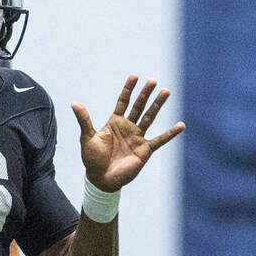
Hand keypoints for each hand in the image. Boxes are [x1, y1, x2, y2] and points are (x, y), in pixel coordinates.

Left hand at [71, 75, 184, 191]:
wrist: (101, 179)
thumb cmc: (92, 159)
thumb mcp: (87, 138)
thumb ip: (84, 120)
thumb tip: (74, 103)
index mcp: (114, 123)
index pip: (123, 102)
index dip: (128, 89)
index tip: (134, 76)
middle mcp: (128, 128)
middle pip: (138, 106)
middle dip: (145, 94)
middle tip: (152, 81)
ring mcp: (137, 138)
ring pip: (149, 117)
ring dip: (157, 105)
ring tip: (165, 91)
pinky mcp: (145, 150)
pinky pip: (160, 140)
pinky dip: (170, 133)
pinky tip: (181, 125)